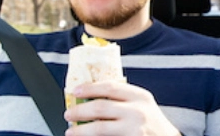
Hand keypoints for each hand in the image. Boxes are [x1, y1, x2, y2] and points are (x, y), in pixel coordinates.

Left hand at [63, 80, 180, 135]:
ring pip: (99, 128)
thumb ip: (123, 99)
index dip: (90, 88)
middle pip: (101, 107)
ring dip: (80, 130)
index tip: (75, 90)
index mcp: (140, 96)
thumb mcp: (142, 105)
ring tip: (71, 131)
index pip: (110, 87)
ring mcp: (134, 129)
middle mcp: (138, 111)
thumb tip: (91, 97)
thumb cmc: (151, 122)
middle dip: (79, 111)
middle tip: (68, 114)